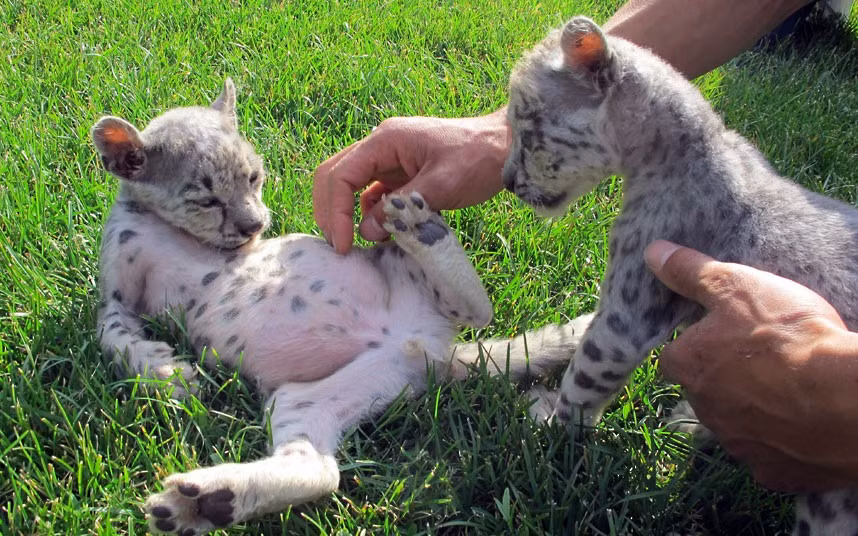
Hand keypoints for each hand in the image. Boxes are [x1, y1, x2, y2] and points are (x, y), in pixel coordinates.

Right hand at [313, 109, 508, 253]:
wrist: (506, 147)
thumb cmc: (477, 159)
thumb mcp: (440, 185)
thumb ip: (401, 208)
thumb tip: (367, 231)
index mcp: (384, 141)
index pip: (340, 176)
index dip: (335, 211)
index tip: (343, 244)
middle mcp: (381, 147)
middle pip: (335, 177)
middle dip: (331, 212)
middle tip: (338, 246)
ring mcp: (390, 160)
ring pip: (352, 187)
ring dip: (347, 215)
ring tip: (355, 246)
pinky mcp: (402, 175)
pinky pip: (375, 196)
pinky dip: (372, 216)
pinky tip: (381, 236)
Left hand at [644, 240, 857, 491]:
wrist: (844, 399)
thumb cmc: (784, 335)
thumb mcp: (735, 286)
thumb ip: (691, 272)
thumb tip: (652, 253)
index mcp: (687, 366)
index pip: (675, 356)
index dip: (697, 343)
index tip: (722, 334)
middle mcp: (703, 410)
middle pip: (705, 391)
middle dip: (724, 378)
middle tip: (762, 358)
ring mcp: (737, 445)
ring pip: (736, 424)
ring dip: (753, 410)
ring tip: (789, 388)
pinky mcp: (772, 473)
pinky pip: (770, 456)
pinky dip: (782, 442)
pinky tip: (804, 423)